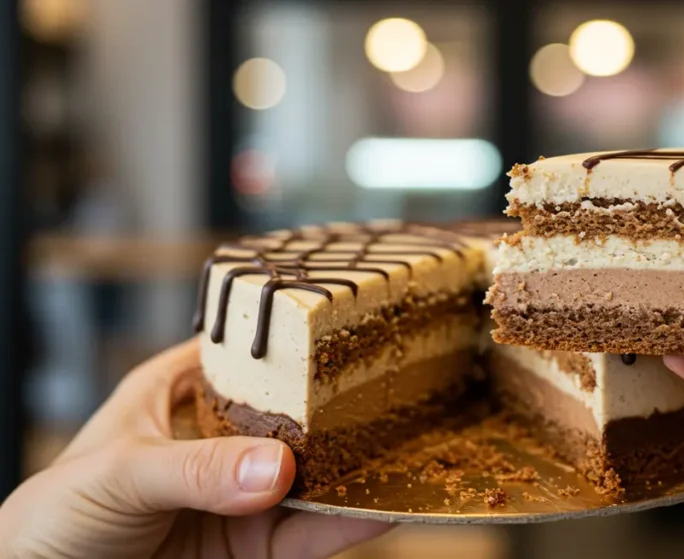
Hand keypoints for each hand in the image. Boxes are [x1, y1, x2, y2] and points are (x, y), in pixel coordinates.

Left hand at [0, 339, 389, 557]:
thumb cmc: (50, 519)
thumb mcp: (118, 474)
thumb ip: (196, 469)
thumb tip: (276, 467)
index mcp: (178, 394)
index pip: (247, 359)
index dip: (294, 347)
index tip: (348, 337)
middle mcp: (218, 441)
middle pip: (293, 419)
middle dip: (340, 413)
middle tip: (394, 399)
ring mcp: (238, 496)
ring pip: (310, 478)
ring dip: (352, 471)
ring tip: (401, 454)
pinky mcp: (250, 548)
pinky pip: (307, 534)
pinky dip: (344, 525)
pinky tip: (377, 508)